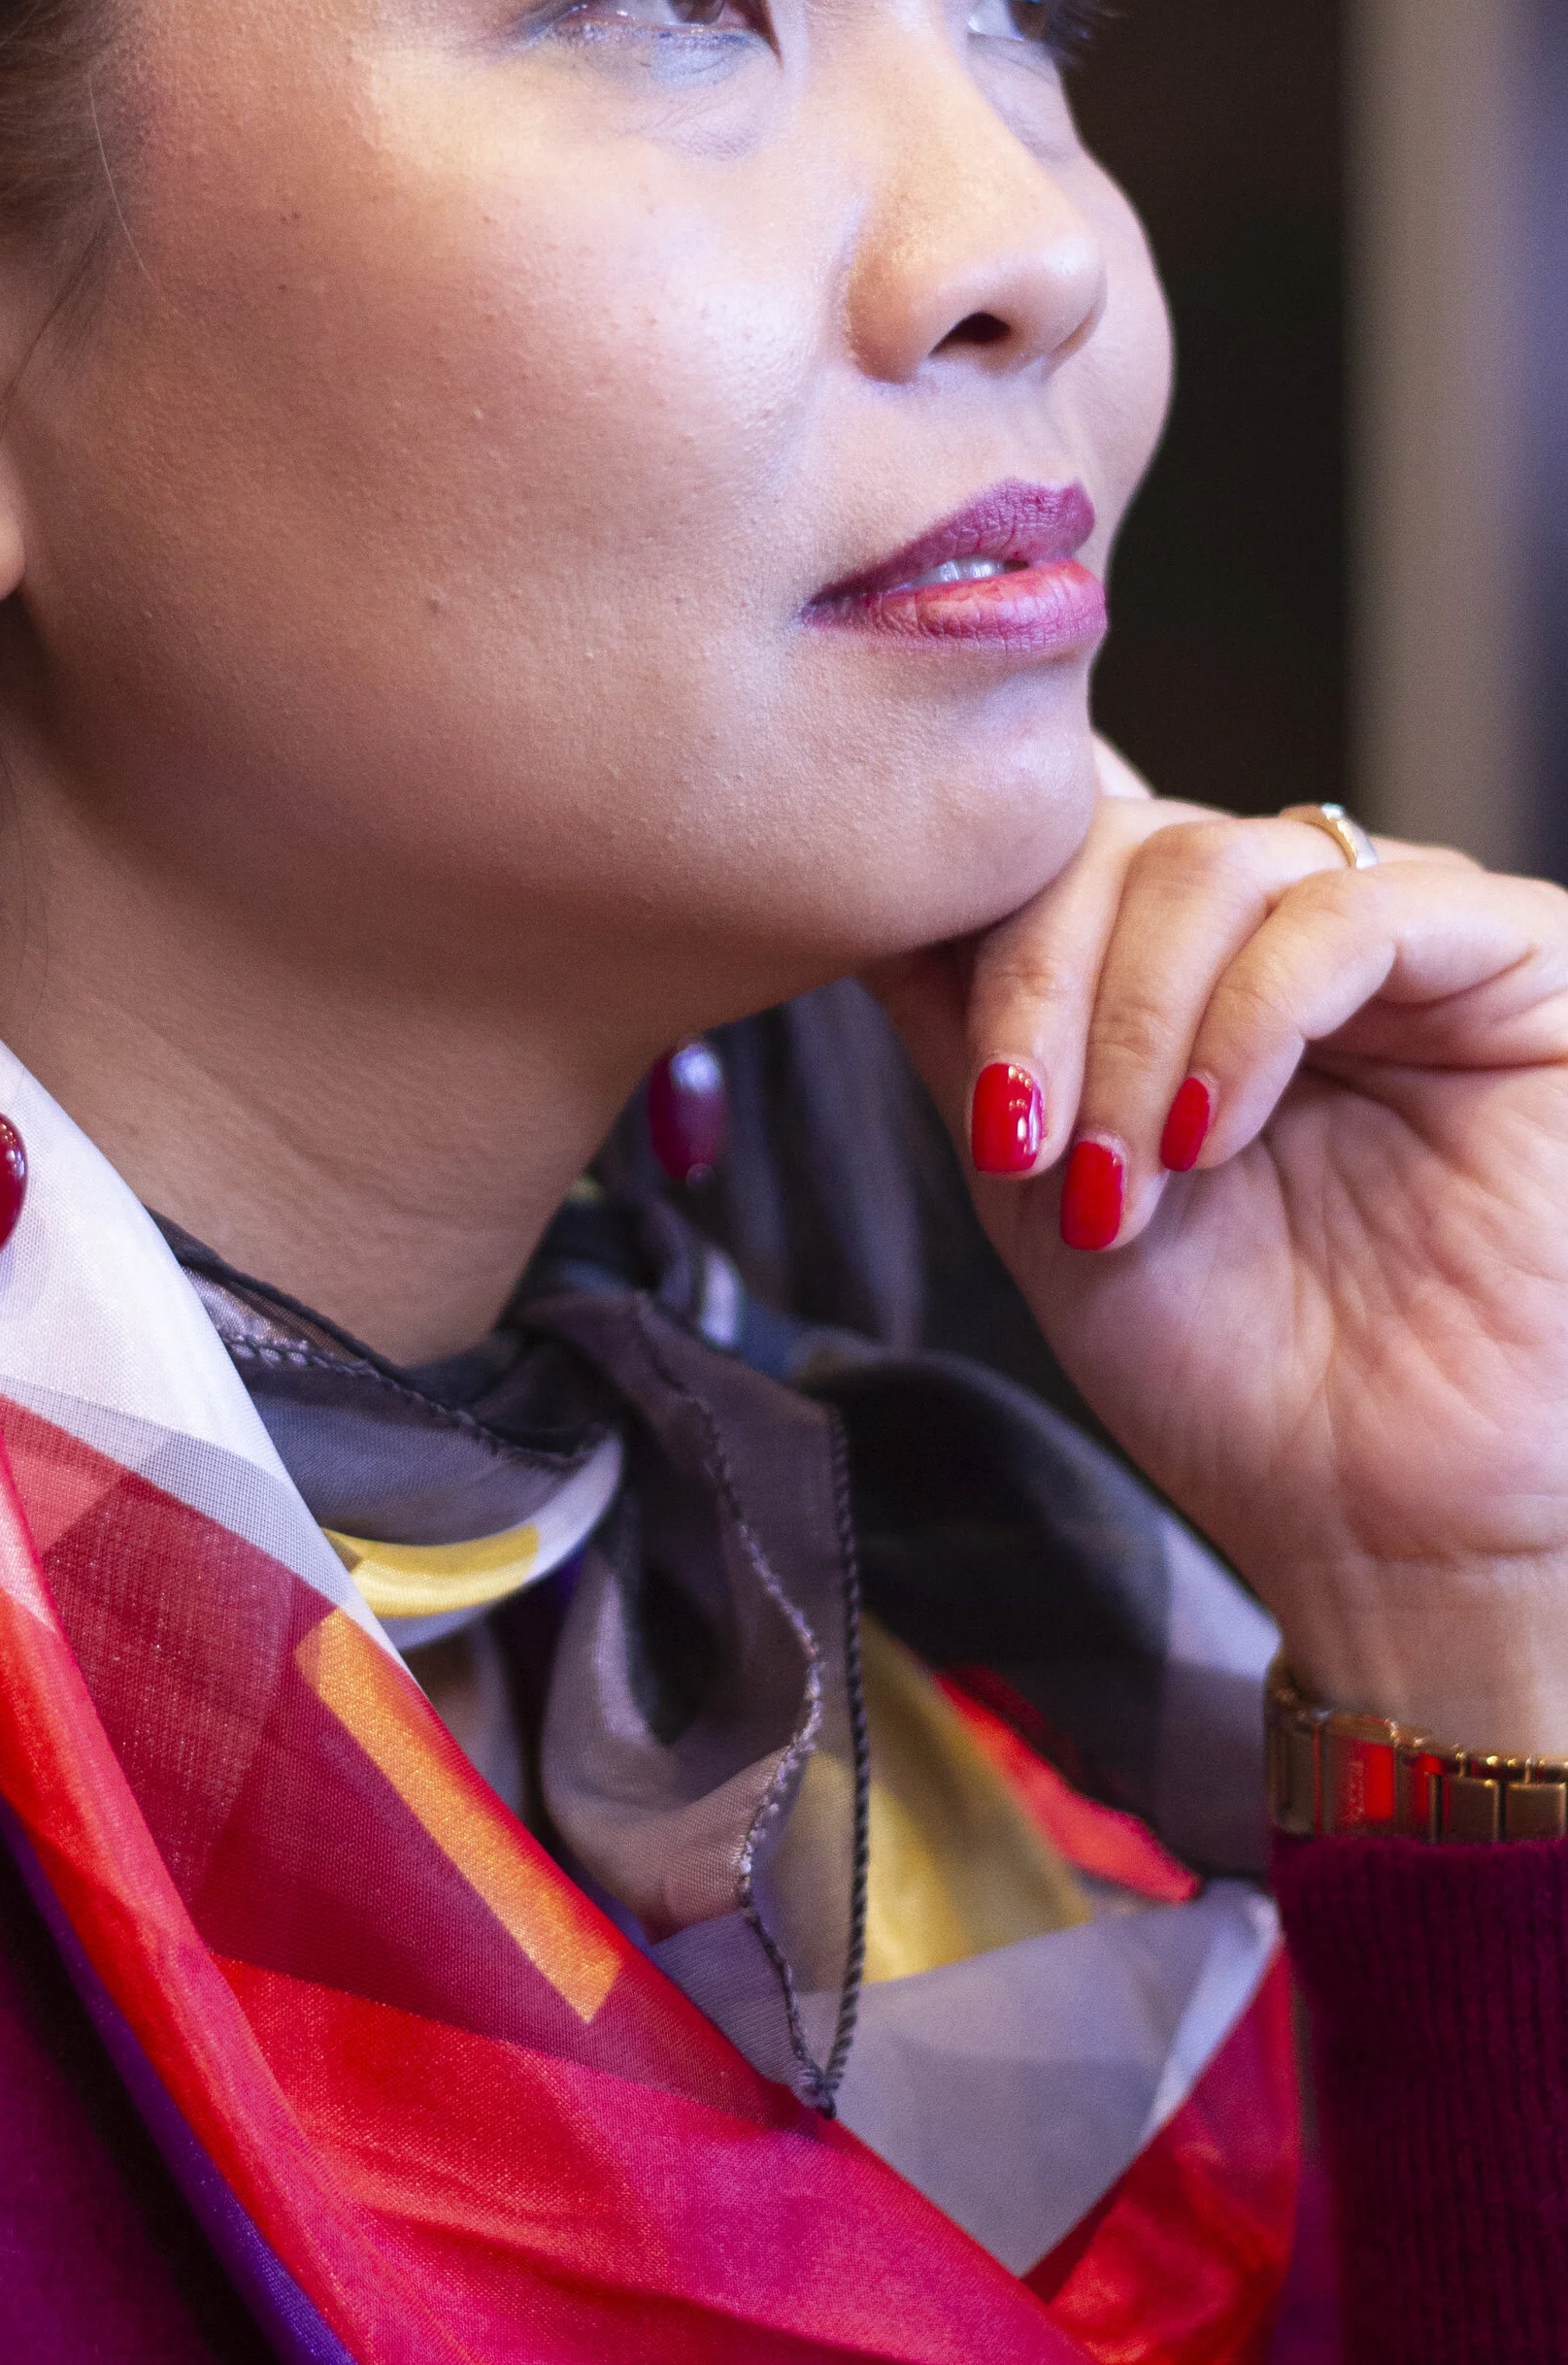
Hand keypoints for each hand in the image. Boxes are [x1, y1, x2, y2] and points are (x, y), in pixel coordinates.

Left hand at [870, 796, 1567, 1751]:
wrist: (1382, 1525)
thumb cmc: (1228, 1374)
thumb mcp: (1034, 1183)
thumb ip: (964, 1030)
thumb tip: (863, 903)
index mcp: (1186, 964)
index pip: (1060, 848)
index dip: (984, 937)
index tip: (974, 1098)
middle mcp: (1294, 926)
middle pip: (1122, 838)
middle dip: (1041, 986)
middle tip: (1026, 1141)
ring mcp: (1409, 934)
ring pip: (1218, 860)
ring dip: (1135, 1023)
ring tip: (1125, 1175)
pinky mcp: (1523, 962)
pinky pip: (1356, 911)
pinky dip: (1249, 1015)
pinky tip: (1213, 1135)